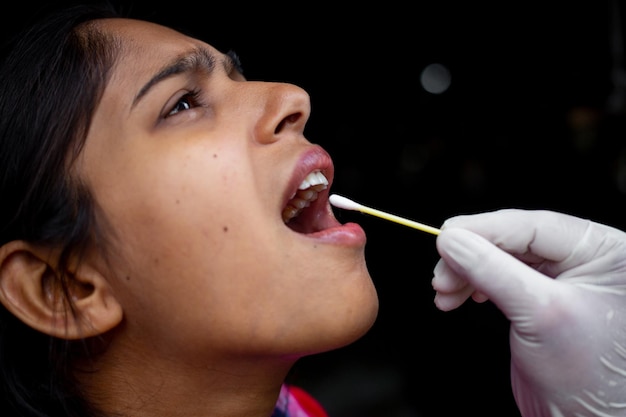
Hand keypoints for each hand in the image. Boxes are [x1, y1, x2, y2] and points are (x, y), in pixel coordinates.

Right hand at [432, 209, 625, 416]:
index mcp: (603, 251)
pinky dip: (474, 285)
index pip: (533, 225)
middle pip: (512, 240)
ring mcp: (562, 277)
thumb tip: (453, 240)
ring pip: (501, 257)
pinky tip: (461, 297)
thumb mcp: (538, 314)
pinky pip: (500, 275)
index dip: (483, 229)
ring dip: (466, 272)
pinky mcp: (540, 295)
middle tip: (441, 276)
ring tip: (445, 294)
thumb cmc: (587, 378)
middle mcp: (585, 258)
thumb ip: (493, 271)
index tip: (445, 238)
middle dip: (470, 258)